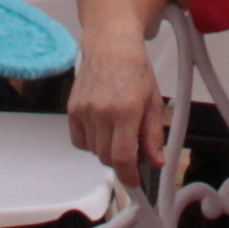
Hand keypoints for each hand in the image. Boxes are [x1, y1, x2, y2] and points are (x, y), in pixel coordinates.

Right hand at [67, 47, 166, 179]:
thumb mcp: (154, 102)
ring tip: (116, 130)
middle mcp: (102, 113)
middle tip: (131, 147)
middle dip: (120, 160)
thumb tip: (157, 161)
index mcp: (126, 111)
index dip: (129, 176)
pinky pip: (79, 140)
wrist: (110, 45)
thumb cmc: (135, 69)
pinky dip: (90, 141)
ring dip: (106, 149)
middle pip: (107, 157)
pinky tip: (101, 127)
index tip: (134, 182)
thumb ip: (154, 135)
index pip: (123, 157)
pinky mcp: (71, 109)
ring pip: (93, 151)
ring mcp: (84, 111)